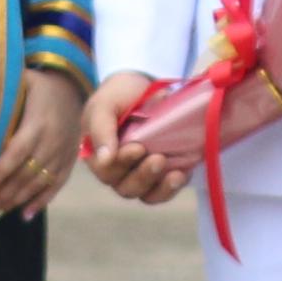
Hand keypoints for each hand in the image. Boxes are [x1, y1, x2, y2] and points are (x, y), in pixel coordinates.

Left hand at [0, 68, 87, 216]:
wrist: (74, 89)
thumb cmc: (39, 86)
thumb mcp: (23, 81)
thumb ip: (2, 90)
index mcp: (38, 123)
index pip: (17, 152)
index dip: (1, 171)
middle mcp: (52, 142)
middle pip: (26, 173)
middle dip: (4, 191)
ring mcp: (63, 154)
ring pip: (39, 183)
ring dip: (17, 199)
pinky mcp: (70, 162)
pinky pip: (56, 186)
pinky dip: (41, 202)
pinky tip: (24, 215)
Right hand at [82, 69, 192, 206]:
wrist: (143, 86)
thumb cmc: (119, 95)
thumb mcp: (105, 104)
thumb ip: (101, 128)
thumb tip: (104, 159)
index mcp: (98, 155)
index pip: (106, 171)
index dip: (122, 163)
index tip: (138, 147)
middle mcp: (117, 171)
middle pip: (126, 188)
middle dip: (144, 176)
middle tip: (159, 159)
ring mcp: (140, 174)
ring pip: (146, 195)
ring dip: (161, 188)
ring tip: (176, 174)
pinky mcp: (160, 175)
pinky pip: (164, 191)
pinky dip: (174, 187)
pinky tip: (183, 174)